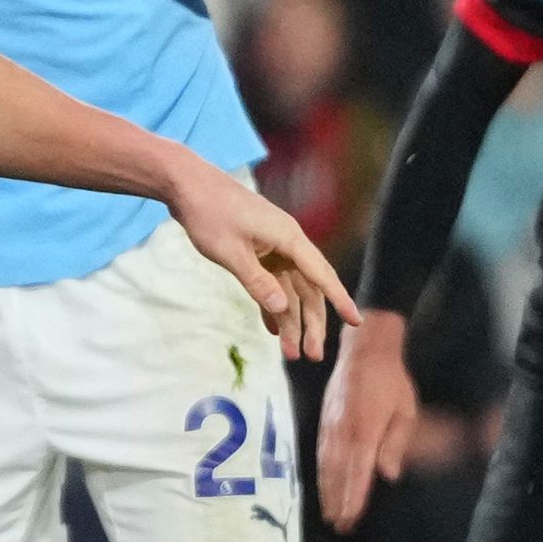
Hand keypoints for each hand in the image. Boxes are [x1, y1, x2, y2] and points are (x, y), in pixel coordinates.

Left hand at [164, 163, 356, 359]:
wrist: (187, 185)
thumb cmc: (209, 214)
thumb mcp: (230, 253)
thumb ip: (256, 282)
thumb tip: (282, 309)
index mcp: (288, 239)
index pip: (321, 275)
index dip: (339, 300)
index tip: (356, 322)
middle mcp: (286, 244)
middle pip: (307, 289)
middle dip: (311, 324)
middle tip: (313, 356)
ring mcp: (271, 248)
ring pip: (289, 290)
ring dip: (290, 320)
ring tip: (292, 353)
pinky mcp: (256, 251)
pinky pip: (270, 283)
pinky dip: (271, 305)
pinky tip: (272, 329)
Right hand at [314, 305, 419, 531]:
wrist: (365, 350)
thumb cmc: (392, 380)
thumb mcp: (405, 411)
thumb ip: (395, 444)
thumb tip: (387, 475)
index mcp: (365, 431)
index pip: (358, 473)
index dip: (355, 498)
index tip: (352, 518)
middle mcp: (343, 432)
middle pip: (338, 475)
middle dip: (339, 501)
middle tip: (340, 525)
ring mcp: (330, 426)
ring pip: (326, 466)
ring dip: (327, 491)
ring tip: (329, 512)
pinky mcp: (325, 421)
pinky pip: (321, 453)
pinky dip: (321, 473)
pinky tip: (323, 484)